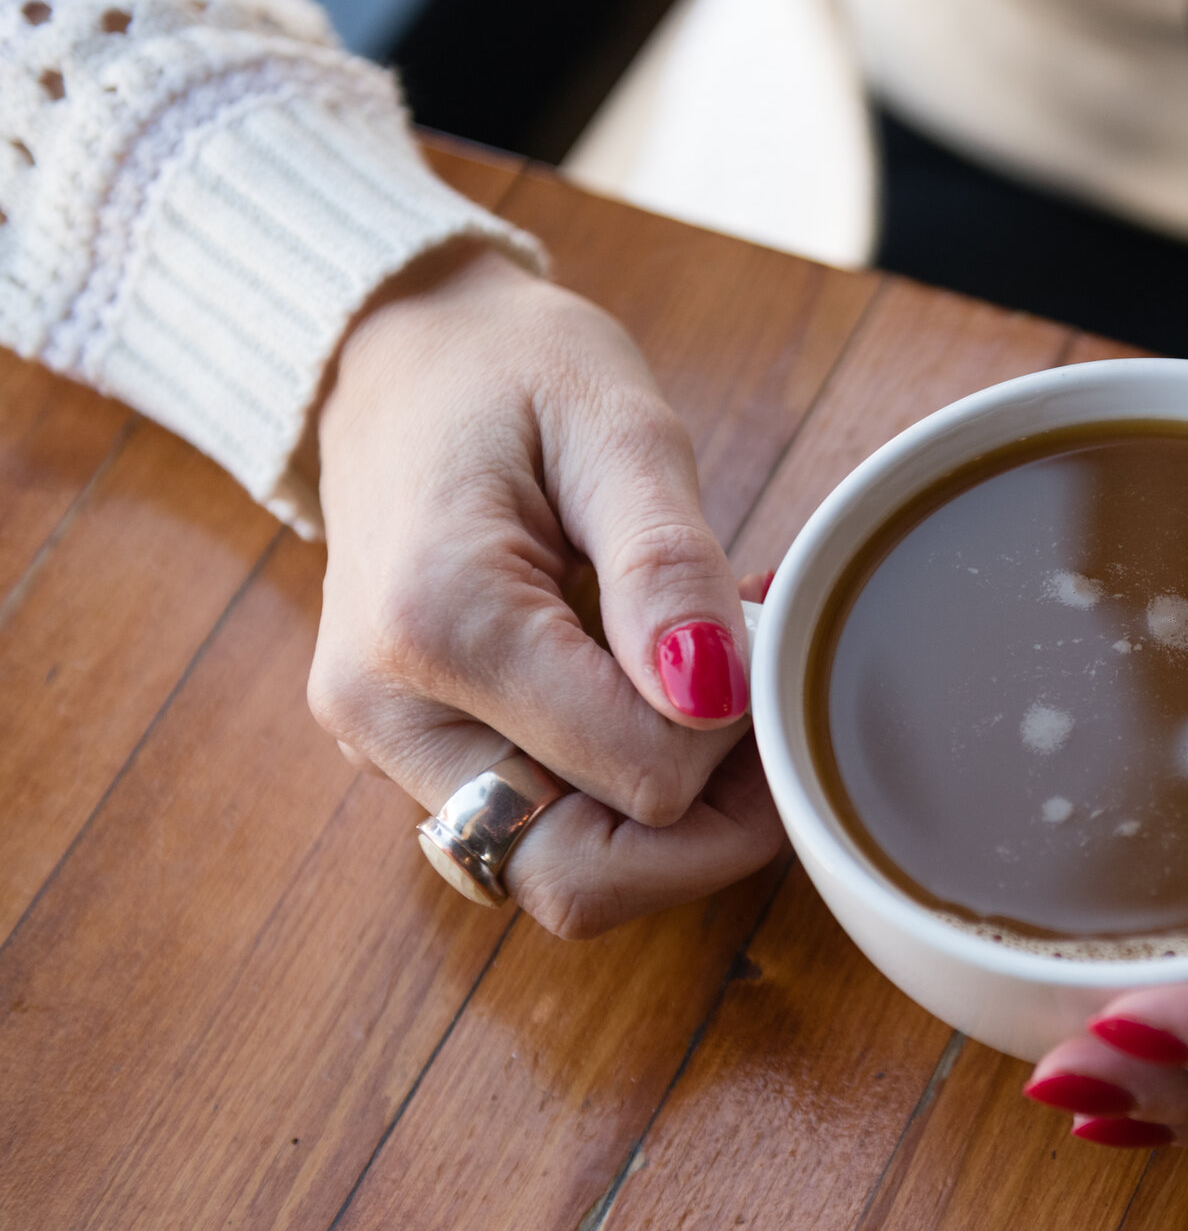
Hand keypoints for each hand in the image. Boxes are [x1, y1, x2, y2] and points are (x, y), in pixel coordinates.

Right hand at [308, 244, 783, 937]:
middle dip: (706, 826)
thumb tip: (714, 695)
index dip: (738, 734)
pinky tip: (653, 701)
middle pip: (581, 879)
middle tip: (761, 710)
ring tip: (708, 694)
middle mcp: (386, 710)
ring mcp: (384, 743)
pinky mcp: (404, 752)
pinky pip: (530, 832)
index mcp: (437, 624)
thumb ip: (666, 566)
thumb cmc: (515, 369)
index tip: (760, 635)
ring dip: (664, 822)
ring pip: (555, 876)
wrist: (403, 350)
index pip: (644, 780)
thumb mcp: (617, 425)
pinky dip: (615, 797)